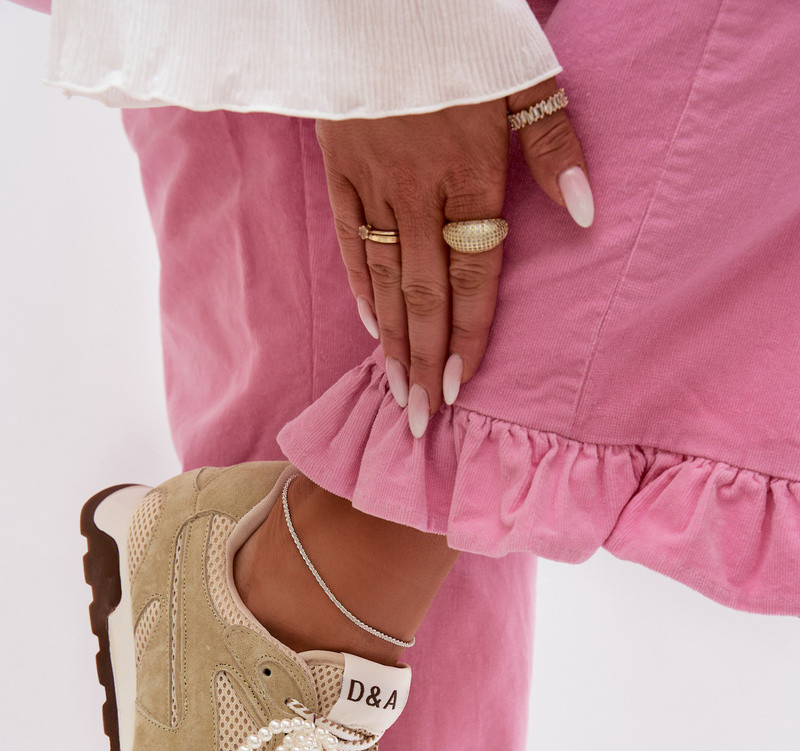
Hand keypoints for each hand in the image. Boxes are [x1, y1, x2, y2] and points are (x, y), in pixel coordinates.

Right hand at [316, 76, 591, 436]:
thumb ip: (553, 146)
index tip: (461, 387)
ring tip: (396, 392)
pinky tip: (371, 329)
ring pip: (382, 280)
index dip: (468, 333)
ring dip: (391, 342)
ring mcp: (372, 184)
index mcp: (469, 172)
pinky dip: (359, 289)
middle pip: (423, 293)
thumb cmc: (462, 31)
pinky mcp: (339, 171)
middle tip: (420, 420)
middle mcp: (417, 191)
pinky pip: (349, 243)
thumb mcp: (523, 74)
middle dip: (423, 361)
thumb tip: (585, 215)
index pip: (472, 274)